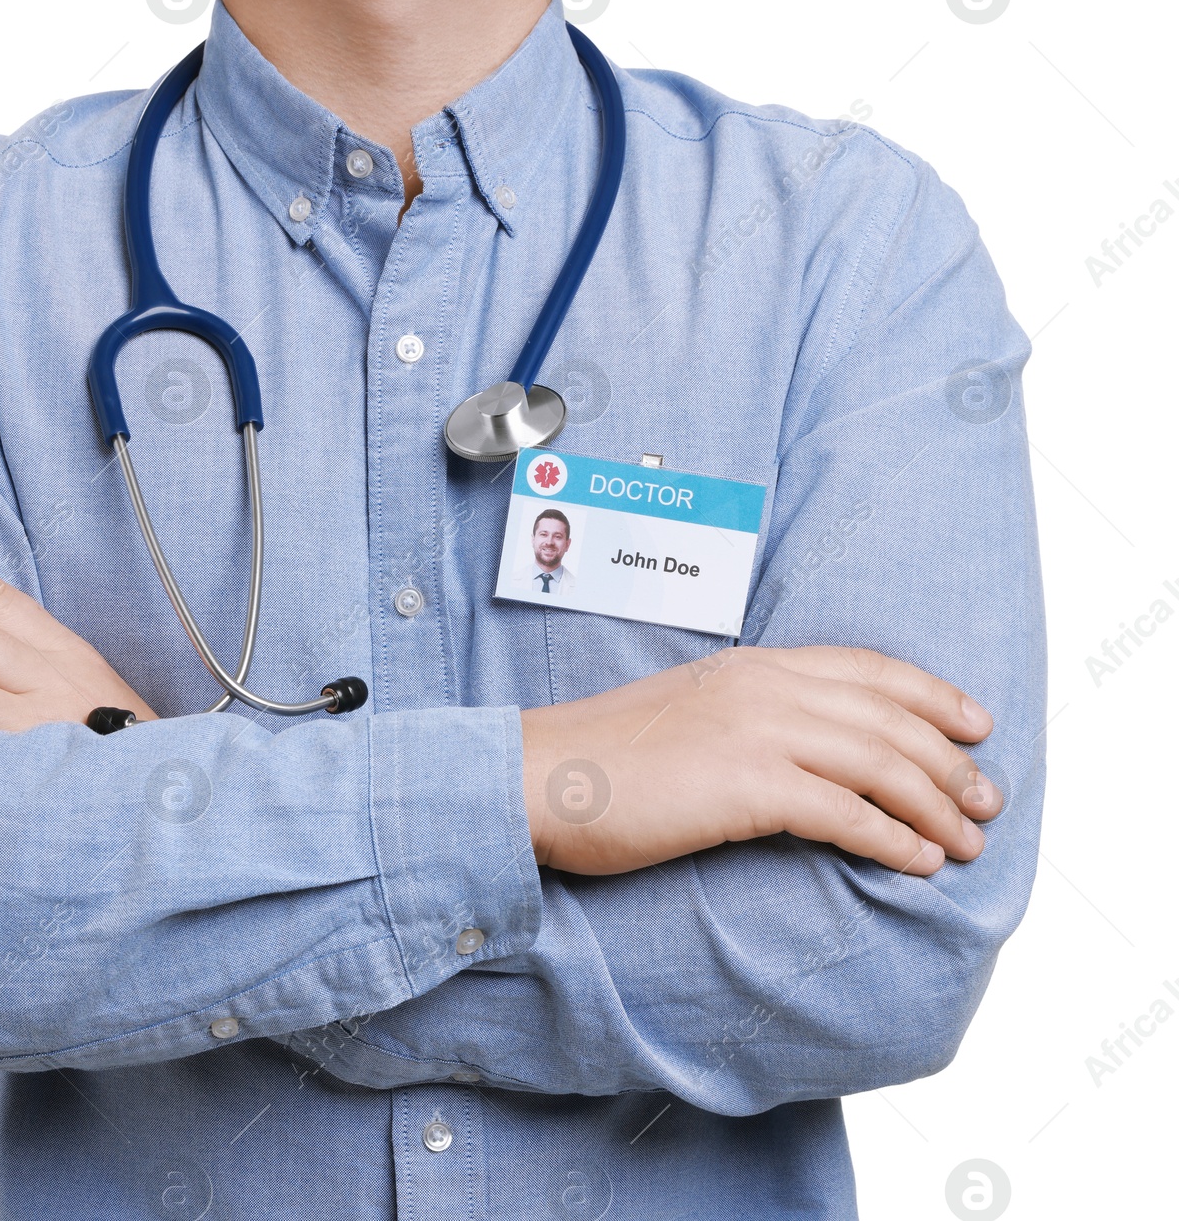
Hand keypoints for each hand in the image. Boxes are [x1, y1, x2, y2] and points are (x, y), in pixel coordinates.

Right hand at [521, 645, 1001, 877]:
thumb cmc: (600, 760)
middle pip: (887, 718)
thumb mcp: (685, 714)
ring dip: (934, 805)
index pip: (865, 669)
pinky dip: (892, 837)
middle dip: (949, 761)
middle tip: (987, 801)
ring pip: (880, 763)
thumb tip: (796, 759)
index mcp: (749, 666)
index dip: (930, 695)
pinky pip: (845, 812)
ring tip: (967, 841)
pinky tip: (917, 861)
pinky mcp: (746, 784)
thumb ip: (743, 719)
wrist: (538, 776)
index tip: (974, 722)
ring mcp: (755, 731)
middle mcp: (762, 687)